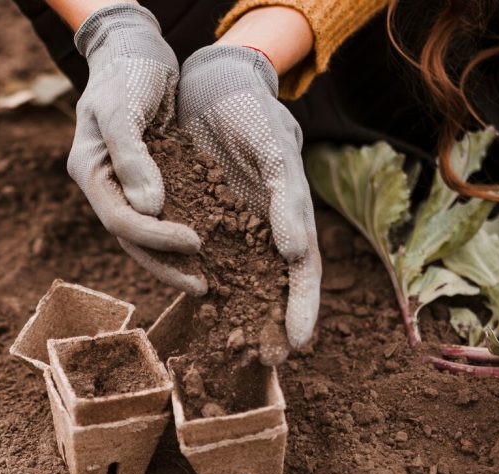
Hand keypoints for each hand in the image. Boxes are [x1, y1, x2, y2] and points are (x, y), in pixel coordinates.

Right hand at [66, 4, 203, 290]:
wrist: (135, 47)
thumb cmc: (126, 71)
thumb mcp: (124, 110)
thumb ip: (132, 159)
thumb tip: (149, 208)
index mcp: (90, 171)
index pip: (120, 220)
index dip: (157, 236)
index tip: (196, 241)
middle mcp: (104, 184)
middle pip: (131, 238)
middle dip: (166, 263)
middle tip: (203, 287)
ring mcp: (123, 183)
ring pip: (146, 233)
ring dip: (173, 258)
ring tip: (205, 282)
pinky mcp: (147, 178)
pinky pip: (163, 213)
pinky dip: (181, 231)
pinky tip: (209, 247)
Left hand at [177, 45, 321, 347]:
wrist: (208, 85)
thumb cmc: (252, 112)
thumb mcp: (275, 149)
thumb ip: (286, 197)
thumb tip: (293, 251)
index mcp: (289, 213)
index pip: (302, 270)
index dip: (303, 306)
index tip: (298, 342)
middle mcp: (260, 227)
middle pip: (272, 284)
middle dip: (272, 322)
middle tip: (270, 362)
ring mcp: (228, 226)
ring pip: (236, 277)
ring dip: (238, 313)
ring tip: (236, 349)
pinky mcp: (195, 218)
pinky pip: (197, 257)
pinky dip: (198, 281)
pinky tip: (195, 304)